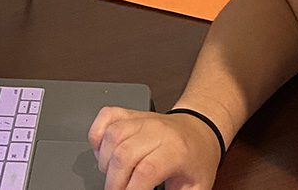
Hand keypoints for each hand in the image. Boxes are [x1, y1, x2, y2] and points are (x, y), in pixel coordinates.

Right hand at [88, 106, 222, 189]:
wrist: (200, 131)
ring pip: (112, 137)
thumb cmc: (197, 160)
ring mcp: (142, 120)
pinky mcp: (130, 114)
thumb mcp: (196, 188)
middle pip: (123, 156)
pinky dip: (97, 136)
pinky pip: (106, 118)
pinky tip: (104, 152)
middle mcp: (157, 131)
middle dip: (115, 184)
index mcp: (176, 150)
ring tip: (116, 175)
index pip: (145, 171)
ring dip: (105, 163)